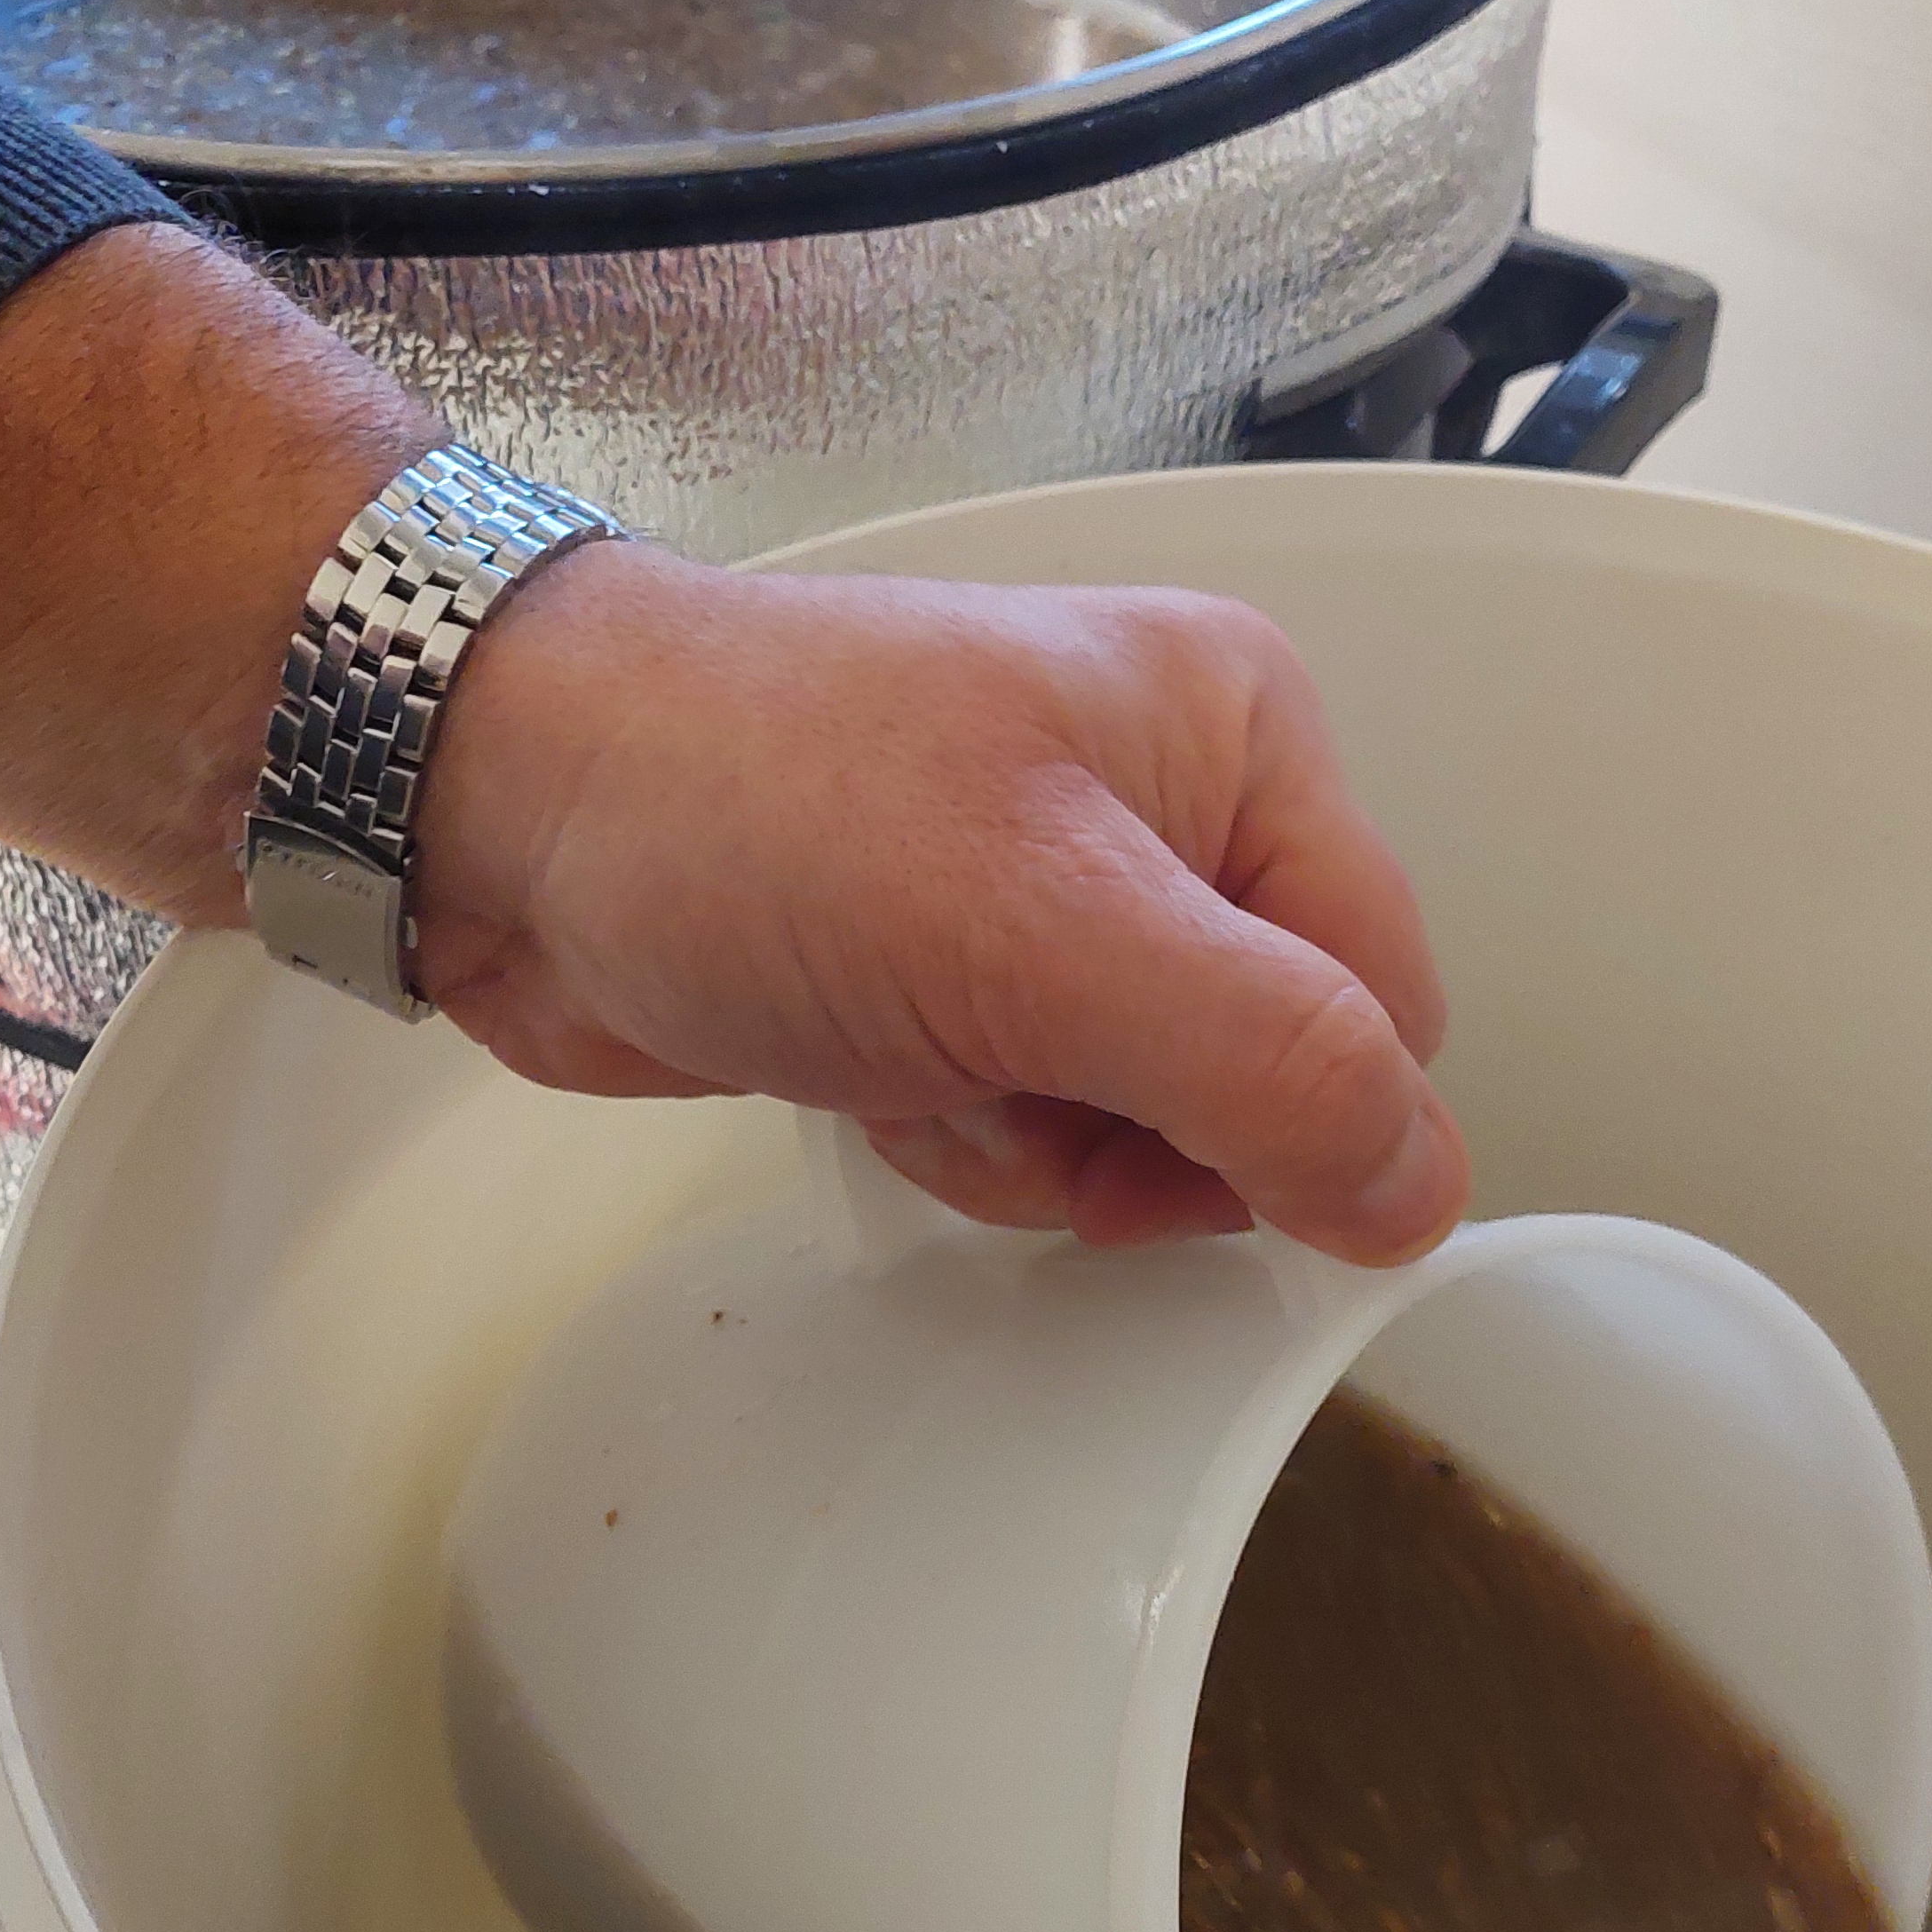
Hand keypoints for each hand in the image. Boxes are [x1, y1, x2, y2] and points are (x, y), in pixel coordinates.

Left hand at [413, 539, 1462, 1262]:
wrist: (508, 811)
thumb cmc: (759, 812)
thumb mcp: (1050, 937)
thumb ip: (1269, 1063)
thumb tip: (1423, 1192)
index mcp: (1243, 739)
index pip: (1384, 1001)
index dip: (1291, 1109)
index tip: (1151, 1122)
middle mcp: (1172, 808)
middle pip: (1275, 1080)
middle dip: (1145, 1139)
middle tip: (1012, 1076)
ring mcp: (1060, 899)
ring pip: (1157, 1130)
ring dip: (1042, 1152)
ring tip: (924, 1064)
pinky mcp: (962, 982)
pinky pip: (1044, 1129)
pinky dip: (967, 1141)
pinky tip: (874, 1080)